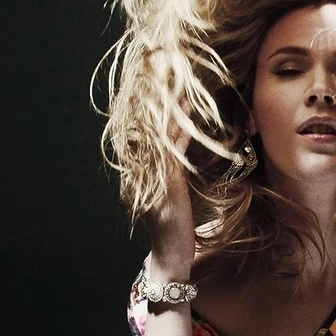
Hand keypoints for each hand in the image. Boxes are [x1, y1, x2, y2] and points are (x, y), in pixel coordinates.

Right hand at [144, 98, 195, 273]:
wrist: (171, 259)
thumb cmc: (178, 231)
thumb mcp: (179, 198)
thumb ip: (179, 177)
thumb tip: (190, 157)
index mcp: (147, 173)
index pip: (152, 135)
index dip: (159, 111)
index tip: (172, 87)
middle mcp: (145, 171)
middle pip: (152, 130)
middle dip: (162, 104)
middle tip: (173, 76)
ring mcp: (154, 178)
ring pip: (161, 137)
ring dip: (173, 112)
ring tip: (185, 88)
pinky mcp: (167, 186)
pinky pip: (172, 153)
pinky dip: (180, 133)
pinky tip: (188, 116)